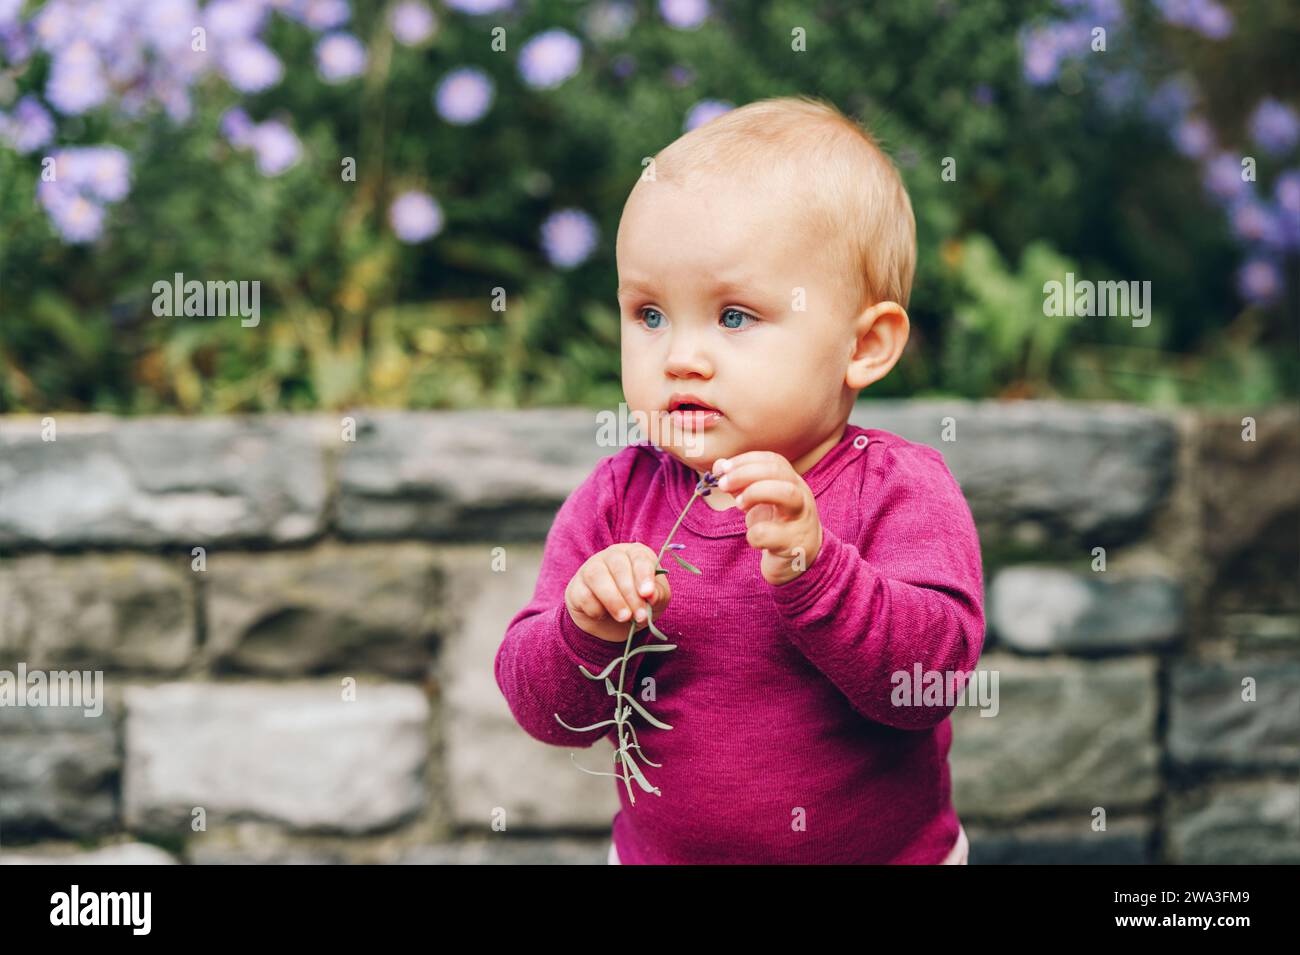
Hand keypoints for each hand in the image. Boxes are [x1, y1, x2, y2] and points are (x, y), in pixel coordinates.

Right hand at [566, 543, 672, 642]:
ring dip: (613, 600)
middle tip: (640, 616)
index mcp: (634, 554)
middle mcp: (611, 556)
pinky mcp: (576, 587)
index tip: (648, 594)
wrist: (612, 624)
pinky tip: (603, 615)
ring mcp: (590, 569)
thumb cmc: (638, 603)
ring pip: (597, 577)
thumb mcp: (656, 600)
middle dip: (631, 594)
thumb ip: (658, 595)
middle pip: (618, 566)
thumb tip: (652, 595)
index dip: (644, 574)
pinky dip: (596, 609)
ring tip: (624, 618)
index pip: (639, 556)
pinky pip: (584, 595)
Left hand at [713, 452, 823, 585]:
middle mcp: (801, 496)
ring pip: (787, 494)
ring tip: (739, 505)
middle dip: (745, 473)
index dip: (746, 461)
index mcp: (792, 483)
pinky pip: (771, 535)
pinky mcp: (796, 545)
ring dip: (755, 493)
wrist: (800, 563)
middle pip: (778, 471)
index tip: (722, 469)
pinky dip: (754, 535)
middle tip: (723, 484)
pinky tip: (753, 538)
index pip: (773, 460)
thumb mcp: (760, 503)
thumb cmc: (777, 527)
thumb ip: (741, 483)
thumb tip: (719, 465)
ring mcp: (801, 520)